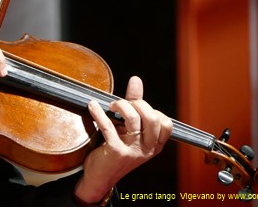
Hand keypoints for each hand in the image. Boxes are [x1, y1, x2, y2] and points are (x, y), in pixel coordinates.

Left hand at [74, 76, 172, 203]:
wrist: (100, 177)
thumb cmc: (116, 151)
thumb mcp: (129, 131)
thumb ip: (134, 106)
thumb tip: (136, 80)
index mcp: (155, 146)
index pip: (165, 123)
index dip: (151, 109)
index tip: (136, 106)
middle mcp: (147, 149)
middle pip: (152, 117)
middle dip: (137, 103)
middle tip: (123, 104)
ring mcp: (133, 151)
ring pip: (133, 118)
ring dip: (120, 105)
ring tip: (111, 105)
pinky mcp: (116, 152)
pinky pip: (108, 126)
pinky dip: (99, 112)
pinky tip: (92, 106)